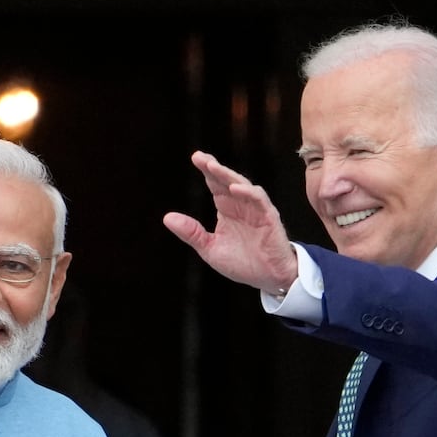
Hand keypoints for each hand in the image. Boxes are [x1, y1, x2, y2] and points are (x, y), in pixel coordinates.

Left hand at [163, 151, 298, 292]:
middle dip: (214, 168)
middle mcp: (241, 205)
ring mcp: (256, 210)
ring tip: (213, 167)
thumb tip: (167, 217)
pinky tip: (234, 188)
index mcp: (227, 210)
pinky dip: (248, 192)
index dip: (207, 171)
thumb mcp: (210, 249)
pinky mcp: (269, 218)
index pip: (215, 185)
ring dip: (228, 176)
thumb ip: (191, 233)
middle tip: (200, 157)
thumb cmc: (243, 263)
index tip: (195, 157)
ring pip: (243, 185)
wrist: (269, 279)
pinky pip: (259, 200)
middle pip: (226, 180)